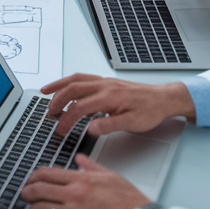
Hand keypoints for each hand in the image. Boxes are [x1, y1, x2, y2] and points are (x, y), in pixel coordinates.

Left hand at [21, 155, 148, 208]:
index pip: (48, 174)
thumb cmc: (129, 201)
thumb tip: (79, 159)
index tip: (30, 179)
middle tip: (24, 194)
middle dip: (27, 192)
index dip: (34, 176)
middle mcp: (74, 195)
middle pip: (40, 190)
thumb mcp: (110, 176)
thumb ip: (91, 166)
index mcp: (82, 180)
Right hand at [41, 73, 195, 134]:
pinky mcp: (106, 82)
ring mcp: (104, 82)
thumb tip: (90, 128)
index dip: (66, 120)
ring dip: (58, 86)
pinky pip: (83, 78)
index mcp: (108, 97)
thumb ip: (109, 125)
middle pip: (72, 89)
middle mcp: (104, 86)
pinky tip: (65, 87)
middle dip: (56, 101)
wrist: (163, 99)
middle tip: (48, 114)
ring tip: (46, 93)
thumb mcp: (132, 124)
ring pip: (75, 80)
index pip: (79, 108)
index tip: (60, 130)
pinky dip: (69, 81)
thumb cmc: (150, 111)